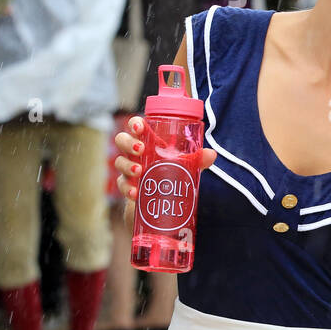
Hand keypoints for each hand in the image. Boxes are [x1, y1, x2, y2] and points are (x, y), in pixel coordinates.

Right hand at [115, 115, 216, 229]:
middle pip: (122, 140)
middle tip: (140, 149)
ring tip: (139, 171)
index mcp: (149, 142)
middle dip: (128, 142)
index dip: (135, 124)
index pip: (137, 127)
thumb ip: (197, 161)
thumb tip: (211, 154)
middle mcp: (136, 154)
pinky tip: (135, 193)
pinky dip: (127, 188)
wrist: (160, 206)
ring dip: (127, 165)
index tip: (140, 127)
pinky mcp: (127, 188)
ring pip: (119, 162)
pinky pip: (121, 185)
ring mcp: (129, 170)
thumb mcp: (186, 168)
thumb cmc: (172, 177)